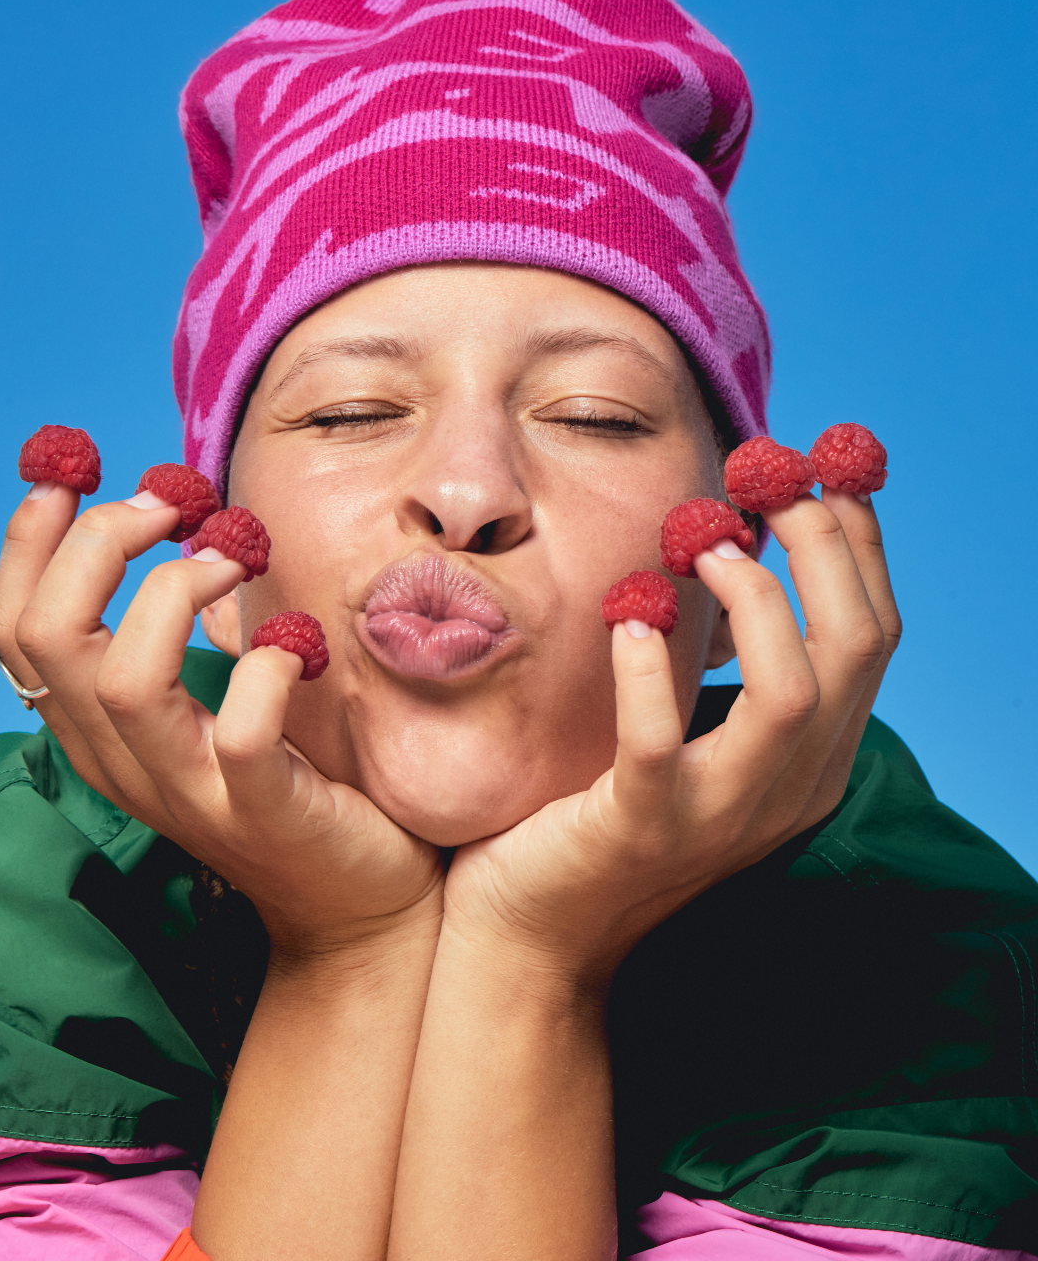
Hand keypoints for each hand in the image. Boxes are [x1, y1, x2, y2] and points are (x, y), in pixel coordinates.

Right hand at [0, 484, 443, 952]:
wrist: (357, 900)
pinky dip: (267, 669)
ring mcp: (187, 791)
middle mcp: (122, 760)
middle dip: (98, 542)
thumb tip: (188, 525)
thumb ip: (184, 631)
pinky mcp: (259, 812)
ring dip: (174, 590)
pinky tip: (299, 647)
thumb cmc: (291, 779)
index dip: (30, 540)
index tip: (77, 473)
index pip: (13, 629)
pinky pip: (238, 733)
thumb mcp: (211, 701)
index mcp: (100, 726)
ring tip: (233, 559)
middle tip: (170, 505)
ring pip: (123, 679)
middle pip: (48, 635)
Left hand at [442, 489, 900, 978]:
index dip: (855, 544)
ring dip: (759, 599)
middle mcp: (790, 789)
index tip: (813, 472)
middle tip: (765, 479)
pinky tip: (625, 623)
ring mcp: (721, 816)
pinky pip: (659, 743)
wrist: (530, 933)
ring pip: (794, 693)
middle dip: (822, 544)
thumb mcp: (691, 738)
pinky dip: (648, 672)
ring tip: (704, 545)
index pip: (874, 637)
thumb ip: (724, 666)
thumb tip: (725, 544)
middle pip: (857, 646)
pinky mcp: (641, 829)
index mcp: (810, 759)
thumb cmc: (597, 813)